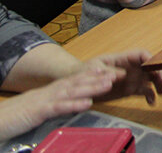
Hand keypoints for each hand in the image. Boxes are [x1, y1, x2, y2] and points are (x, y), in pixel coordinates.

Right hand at [0, 68, 117, 139]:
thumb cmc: (20, 114)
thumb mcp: (43, 106)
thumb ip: (58, 103)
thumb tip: (75, 102)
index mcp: (53, 91)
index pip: (76, 80)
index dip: (94, 75)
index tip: (111, 70)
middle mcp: (52, 92)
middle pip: (78, 82)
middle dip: (99, 78)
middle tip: (118, 74)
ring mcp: (46, 100)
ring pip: (72, 91)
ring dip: (91, 87)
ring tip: (109, 84)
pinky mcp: (40, 111)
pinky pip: (59, 107)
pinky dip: (74, 104)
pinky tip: (88, 102)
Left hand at [83, 50, 161, 104]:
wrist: (78, 86)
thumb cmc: (85, 71)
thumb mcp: (94, 68)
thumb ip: (108, 71)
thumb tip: (122, 74)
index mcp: (123, 59)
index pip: (142, 55)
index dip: (151, 59)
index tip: (156, 67)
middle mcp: (131, 68)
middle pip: (151, 67)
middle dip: (159, 73)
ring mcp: (132, 79)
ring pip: (150, 80)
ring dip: (158, 84)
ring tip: (161, 92)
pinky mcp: (131, 90)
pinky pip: (144, 92)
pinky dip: (150, 96)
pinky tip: (151, 101)